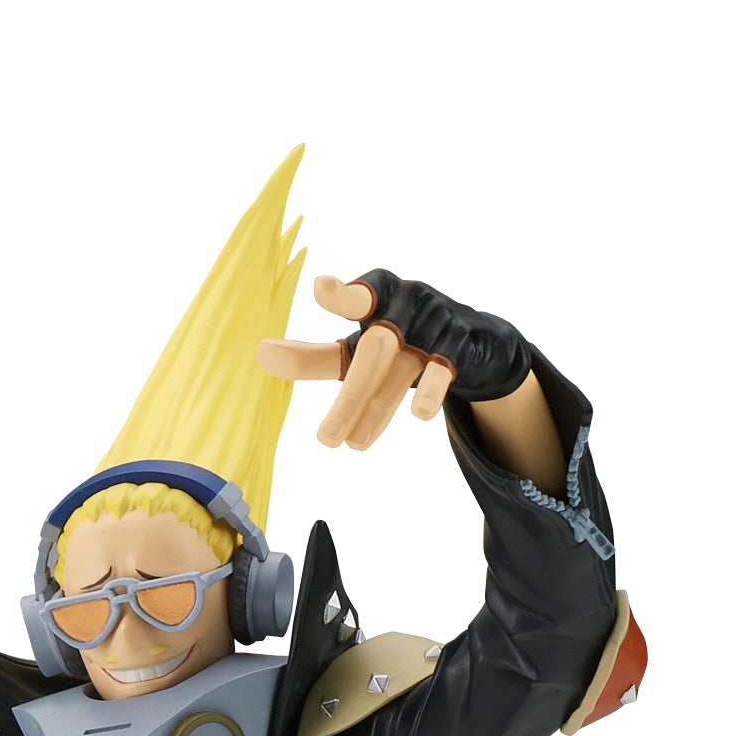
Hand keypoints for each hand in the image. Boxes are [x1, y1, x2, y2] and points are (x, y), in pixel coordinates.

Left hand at [259, 270, 536, 451]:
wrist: (473, 339)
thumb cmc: (398, 340)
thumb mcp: (356, 348)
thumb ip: (314, 355)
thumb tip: (261, 356)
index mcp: (376, 295)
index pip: (358, 296)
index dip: (341, 295)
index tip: (321, 290)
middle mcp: (405, 305)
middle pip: (372, 352)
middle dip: (349, 398)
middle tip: (325, 440)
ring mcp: (433, 326)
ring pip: (400, 372)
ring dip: (376, 411)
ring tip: (352, 446)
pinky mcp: (459, 348)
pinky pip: (441, 372)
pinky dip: (430, 392)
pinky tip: (419, 415)